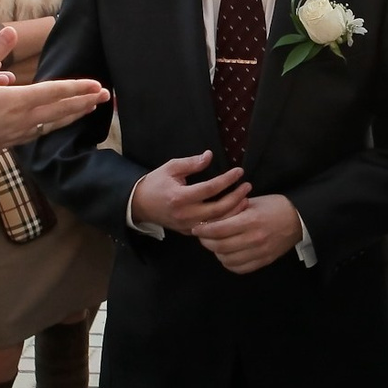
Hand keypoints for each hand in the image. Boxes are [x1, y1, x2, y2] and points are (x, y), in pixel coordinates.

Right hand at [0, 26, 110, 167]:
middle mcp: (22, 119)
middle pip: (61, 110)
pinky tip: (55, 124)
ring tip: (89, 109)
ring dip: (73, 115)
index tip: (98, 85)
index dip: (78, 87)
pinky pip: (40, 133)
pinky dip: (55, 126)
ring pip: (53, 124)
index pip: (55, 92)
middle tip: (106, 97)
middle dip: (85, 101)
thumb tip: (11, 31)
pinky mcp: (8, 143)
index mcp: (16, 100)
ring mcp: (17, 134)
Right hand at [130, 150, 250, 234]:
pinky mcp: (189, 232)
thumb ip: (191, 163)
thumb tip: (209, 156)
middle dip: (236, 197)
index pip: (210, 188)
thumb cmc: (156, 183)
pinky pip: (211, 229)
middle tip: (248, 186)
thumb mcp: (170, 168)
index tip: (239, 171)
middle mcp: (185, 214)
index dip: (227, 180)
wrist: (139, 205)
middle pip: (218, 209)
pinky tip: (234, 211)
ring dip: (234, 211)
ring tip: (246, 199)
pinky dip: (224, 221)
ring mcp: (187, 226)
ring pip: (217, 223)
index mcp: (180, 197)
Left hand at [196, 193, 306, 272]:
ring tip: (215, 244)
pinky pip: (240, 268)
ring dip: (217, 252)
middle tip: (202, 236)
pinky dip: (229, 263)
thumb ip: (232, 211)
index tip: (196, 228)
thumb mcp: (253, 202)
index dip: (203, 230)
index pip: (218, 230)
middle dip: (206, 242)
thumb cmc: (274, 206)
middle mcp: (254, 239)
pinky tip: (227, 254)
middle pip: (220, 246)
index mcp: (250, 221)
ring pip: (227, 259)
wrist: (299, 219)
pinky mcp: (264, 261)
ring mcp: (260, 252)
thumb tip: (210, 219)